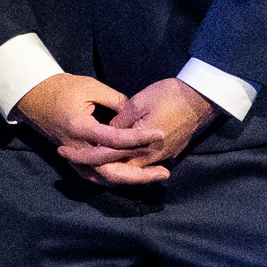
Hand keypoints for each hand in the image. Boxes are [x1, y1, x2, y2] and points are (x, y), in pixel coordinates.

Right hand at [14, 70, 151, 169]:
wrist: (33, 97)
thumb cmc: (61, 88)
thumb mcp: (90, 87)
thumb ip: (116, 101)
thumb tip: (137, 113)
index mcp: (81, 128)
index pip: (115, 140)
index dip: (139, 138)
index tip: (159, 135)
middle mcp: (77, 149)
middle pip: (111, 171)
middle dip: (139, 175)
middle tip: (163, 173)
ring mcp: (73, 158)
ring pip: (104, 178)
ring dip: (129, 180)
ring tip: (152, 176)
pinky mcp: (73, 160)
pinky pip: (95, 176)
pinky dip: (113, 178)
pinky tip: (131, 176)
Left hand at [84, 75, 218, 188]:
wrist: (201, 98)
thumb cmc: (169, 95)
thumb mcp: (137, 103)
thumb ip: (119, 121)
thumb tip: (104, 133)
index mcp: (140, 145)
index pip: (107, 157)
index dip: (84, 155)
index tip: (65, 151)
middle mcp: (150, 157)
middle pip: (118, 171)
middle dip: (94, 168)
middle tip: (73, 160)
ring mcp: (161, 158)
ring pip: (130, 171)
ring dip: (109, 168)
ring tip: (87, 161)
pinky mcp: (168, 154)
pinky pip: (142, 165)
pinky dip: (126, 165)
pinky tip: (114, 159)